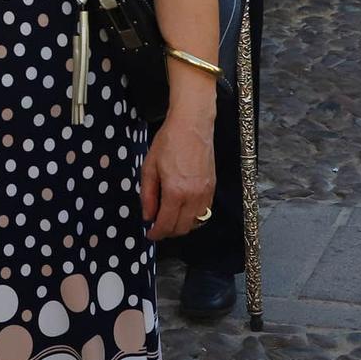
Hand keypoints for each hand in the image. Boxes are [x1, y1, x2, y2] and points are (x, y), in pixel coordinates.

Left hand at [141, 107, 214, 240]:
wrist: (192, 125)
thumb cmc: (168, 142)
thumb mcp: (149, 167)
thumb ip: (148, 195)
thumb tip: (148, 216)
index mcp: (175, 192)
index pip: (166, 224)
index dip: (156, 234)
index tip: (150, 234)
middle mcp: (193, 197)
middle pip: (182, 228)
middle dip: (168, 232)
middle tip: (157, 227)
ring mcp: (206, 193)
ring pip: (195, 223)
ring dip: (182, 226)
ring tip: (170, 219)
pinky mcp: (213, 188)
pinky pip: (205, 212)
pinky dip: (194, 217)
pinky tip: (183, 210)